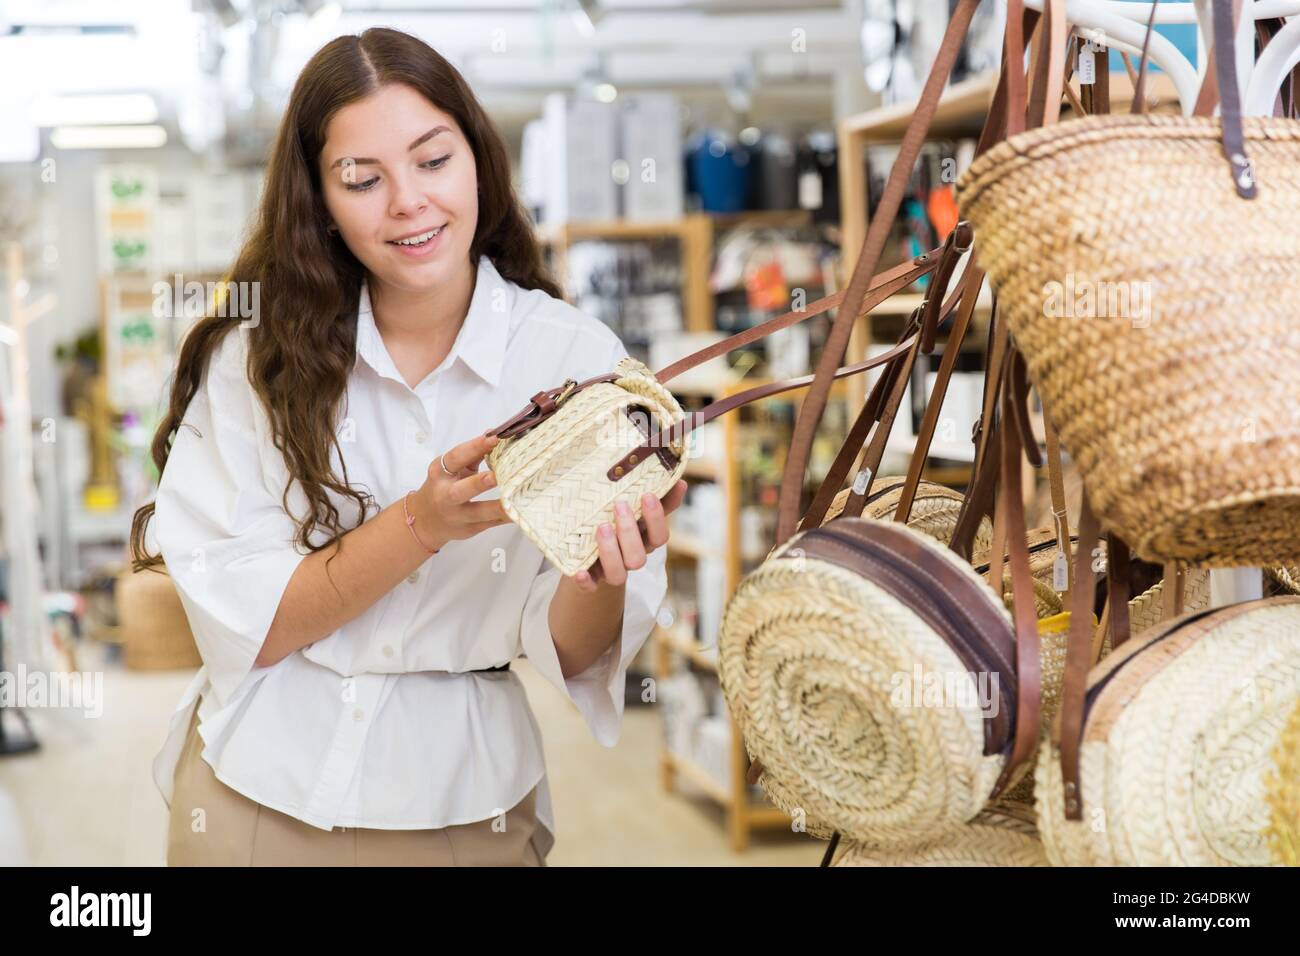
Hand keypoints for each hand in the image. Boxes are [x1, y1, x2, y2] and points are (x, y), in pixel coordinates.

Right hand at [412, 433, 509, 549]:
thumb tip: (494, 434)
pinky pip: (492, 523)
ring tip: (518, 498)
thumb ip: (472, 454)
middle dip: (479, 483)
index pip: (456, 458)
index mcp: (440, 474)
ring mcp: (458, 515)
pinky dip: (507, 516)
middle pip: (461, 491)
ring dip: (498, 506)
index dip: (475, 447)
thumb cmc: (443, 487)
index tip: (495, 437)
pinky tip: (522, 510)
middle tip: (498, 475)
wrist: (425, 521)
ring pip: (479, 512)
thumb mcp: (452, 469)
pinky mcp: (470, 529)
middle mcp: (446, 495)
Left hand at [573, 480, 687, 591]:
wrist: (587, 553)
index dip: (656, 519)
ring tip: (602, 527)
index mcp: (644, 542)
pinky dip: (586, 582)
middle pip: (638, 557)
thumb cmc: (616, 523)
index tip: (647, 495)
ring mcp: (610, 571)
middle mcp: (630, 559)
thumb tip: (679, 481)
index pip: (659, 537)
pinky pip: (590, 587)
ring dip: (611, 551)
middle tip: (620, 505)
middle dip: (630, 531)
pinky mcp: (590, 580)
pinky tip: (579, 573)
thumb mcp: (636, 510)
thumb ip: (659, 498)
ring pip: (618, 575)